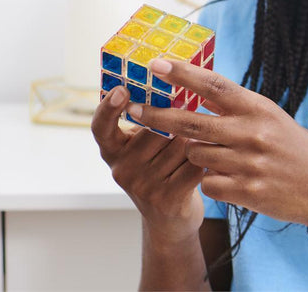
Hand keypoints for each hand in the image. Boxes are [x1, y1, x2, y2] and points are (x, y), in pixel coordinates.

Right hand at [91, 86, 204, 242]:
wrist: (171, 221)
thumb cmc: (162, 171)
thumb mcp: (145, 148)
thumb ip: (149, 123)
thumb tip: (173, 85)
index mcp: (114, 151)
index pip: (101, 128)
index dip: (108, 108)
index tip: (121, 89)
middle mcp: (122, 169)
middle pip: (158, 128)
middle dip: (178, 126)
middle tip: (186, 132)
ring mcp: (143, 186)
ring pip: (180, 144)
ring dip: (194, 143)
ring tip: (194, 153)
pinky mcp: (166, 199)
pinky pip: (195, 164)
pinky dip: (205, 161)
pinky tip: (206, 165)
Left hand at [125, 58, 307, 230]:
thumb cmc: (294, 147)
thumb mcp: (270, 117)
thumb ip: (236, 107)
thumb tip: (198, 92)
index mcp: (258, 108)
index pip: (214, 85)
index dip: (182, 73)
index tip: (156, 64)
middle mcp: (252, 132)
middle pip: (191, 122)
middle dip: (158, 115)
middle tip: (135, 109)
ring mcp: (249, 163)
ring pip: (196, 155)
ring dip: (198, 155)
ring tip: (223, 157)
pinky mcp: (248, 192)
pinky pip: (208, 184)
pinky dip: (211, 181)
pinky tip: (233, 179)